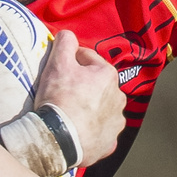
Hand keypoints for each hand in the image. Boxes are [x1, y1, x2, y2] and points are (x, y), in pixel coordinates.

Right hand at [34, 29, 124, 165]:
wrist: (59, 139)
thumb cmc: (59, 98)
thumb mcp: (57, 63)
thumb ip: (65, 42)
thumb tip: (68, 35)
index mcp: (108, 74)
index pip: (86, 58)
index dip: (69, 62)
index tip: (58, 71)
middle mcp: (119, 97)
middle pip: (95, 84)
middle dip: (82, 86)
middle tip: (63, 94)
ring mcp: (116, 121)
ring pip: (101, 108)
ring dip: (89, 108)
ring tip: (71, 114)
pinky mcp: (110, 141)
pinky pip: (101, 131)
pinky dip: (92, 130)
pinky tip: (79, 131)